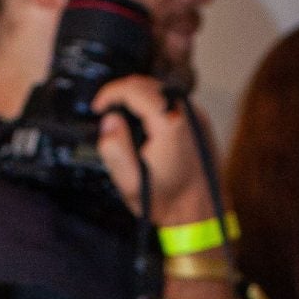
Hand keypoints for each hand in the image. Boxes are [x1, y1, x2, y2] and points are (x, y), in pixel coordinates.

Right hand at [93, 75, 217, 226]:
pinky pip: (173, 103)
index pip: (134, 89)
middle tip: (106, 111)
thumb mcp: (131, 182)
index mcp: (169, 124)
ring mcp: (197, 117)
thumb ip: (114, 148)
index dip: (109, 93)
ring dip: (139, 98)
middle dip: (122, 93)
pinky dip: (155, 106)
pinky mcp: (201, 123)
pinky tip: (144, 125)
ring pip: (161, 91)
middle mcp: (187, 114)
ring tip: (122, 117)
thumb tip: (109, 120)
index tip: (97, 106)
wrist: (201, 213)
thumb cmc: (168, 201)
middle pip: (148, 85)